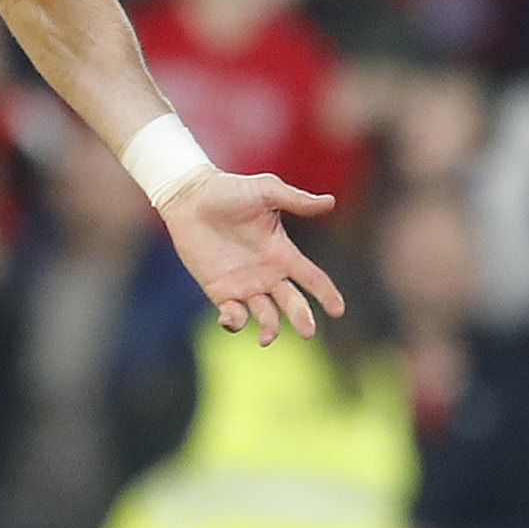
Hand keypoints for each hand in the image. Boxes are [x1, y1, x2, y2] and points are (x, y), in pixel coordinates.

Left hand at [159, 168, 344, 342]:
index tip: (338, 310)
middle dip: (301, 318)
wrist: (190, 198)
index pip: (311, 277)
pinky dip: (234, 323)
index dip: (326, 293)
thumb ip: (296, 200)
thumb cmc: (230, 190)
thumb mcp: (266, 190)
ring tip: (266, 338)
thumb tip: (330, 202)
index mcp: (282, 252)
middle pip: (292, 303)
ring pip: (265, 315)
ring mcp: (244, 284)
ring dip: (269, 329)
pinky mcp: (219, 291)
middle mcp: (267, 273)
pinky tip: (229, 317)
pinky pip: (232, 316)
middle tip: (307, 332)